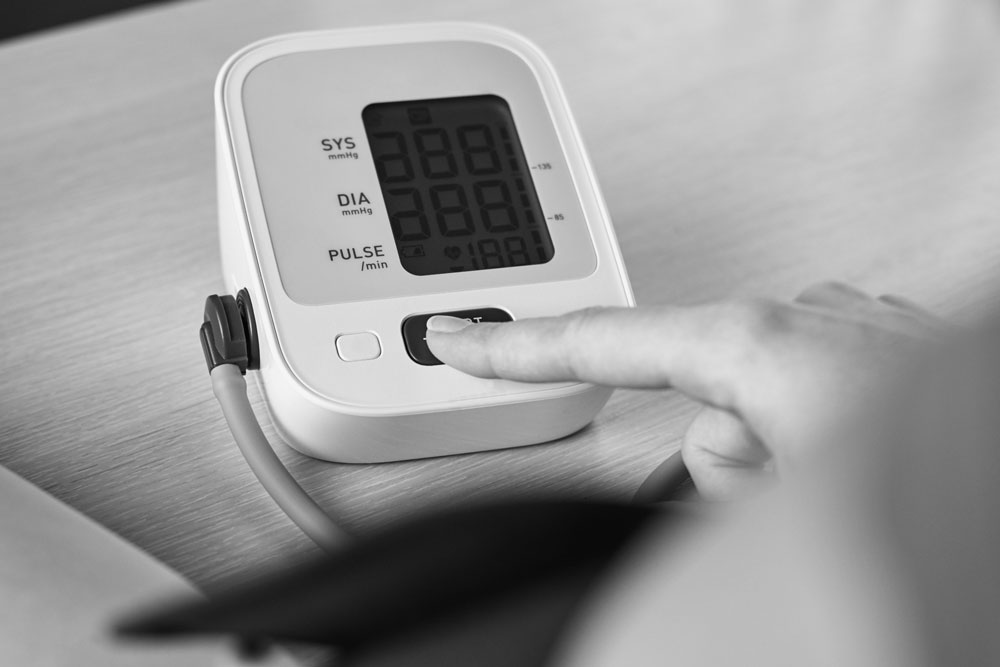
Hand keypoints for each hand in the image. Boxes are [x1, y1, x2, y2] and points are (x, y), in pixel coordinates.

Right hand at [425, 283, 941, 499]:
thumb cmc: (938, 476)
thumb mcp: (793, 499)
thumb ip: (719, 472)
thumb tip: (712, 454)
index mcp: (758, 344)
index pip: (602, 341)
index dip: (517, 348)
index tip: (459, 340)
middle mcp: (802, 321)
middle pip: (694, 404)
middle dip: (726, 464)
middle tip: (787, 499)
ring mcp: (843, 332)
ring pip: (758, 415)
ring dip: (787, 466)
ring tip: (847, 488)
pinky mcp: (877, 353)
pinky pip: (808, 402)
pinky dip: (817, 437)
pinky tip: (869, 462)